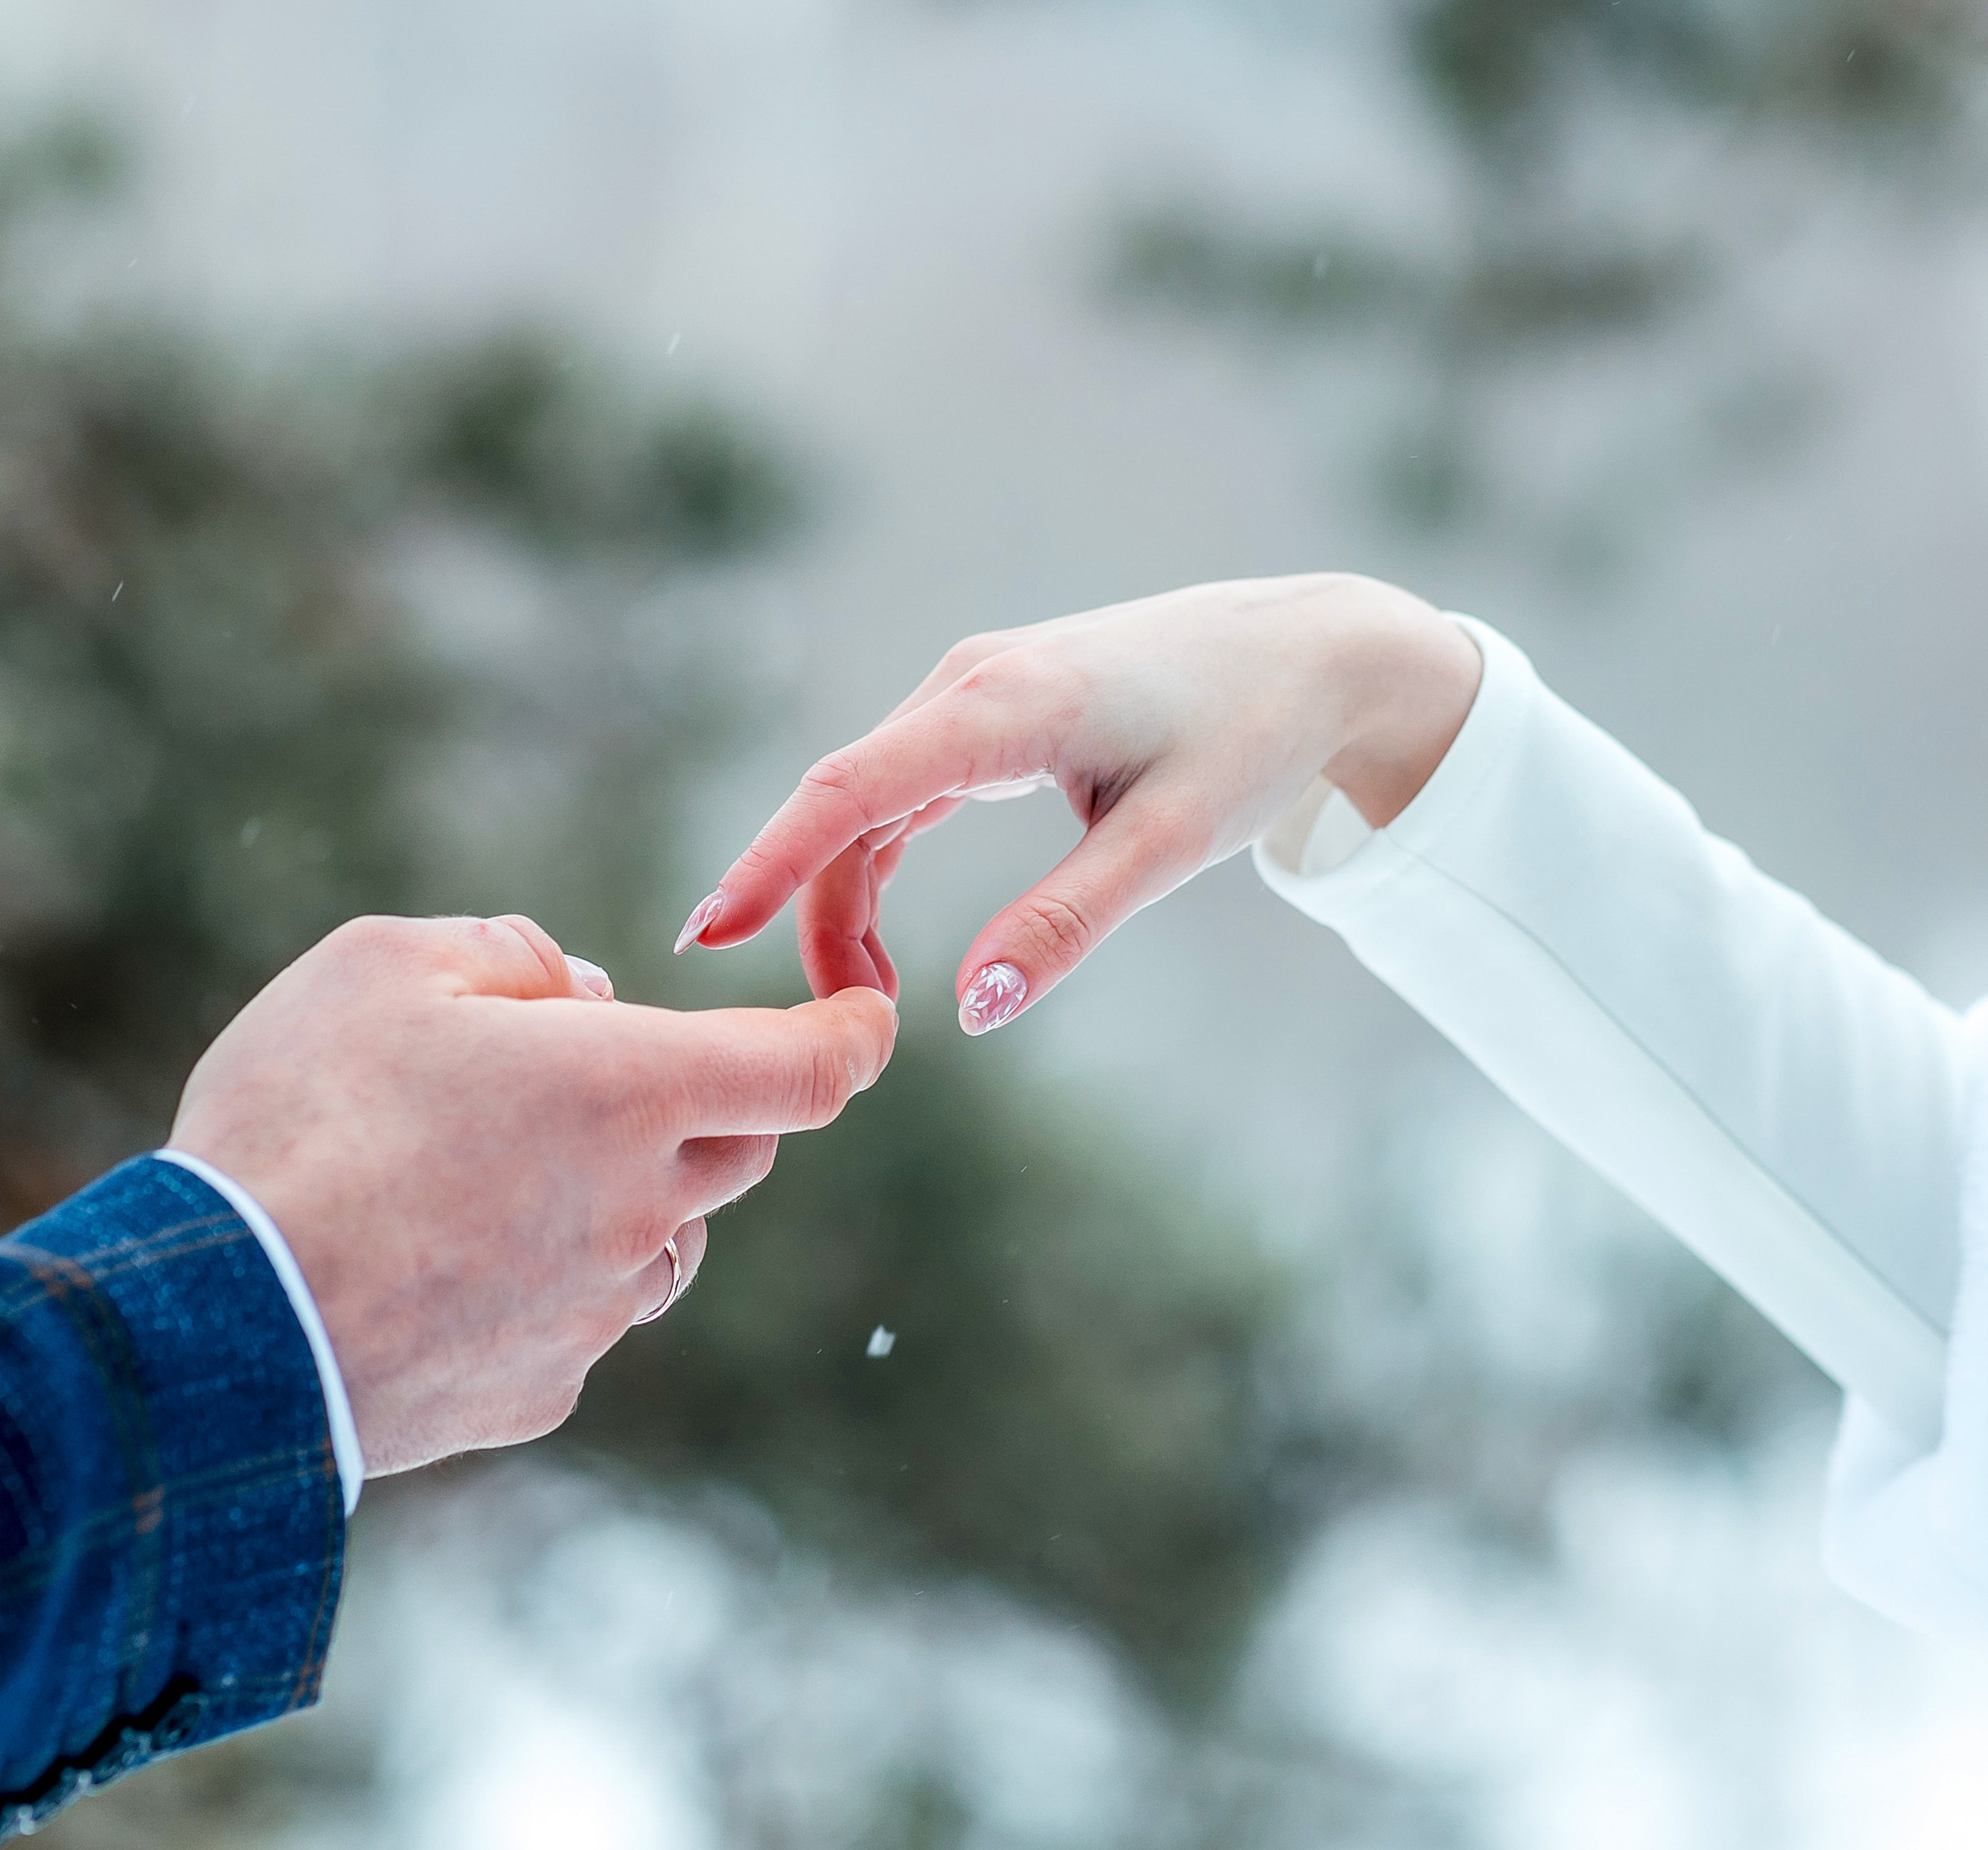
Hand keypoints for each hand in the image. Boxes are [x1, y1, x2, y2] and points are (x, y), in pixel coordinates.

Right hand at [169, 913, 896, 1473]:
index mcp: (627, 1089)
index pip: (808, 1065)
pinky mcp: (547, 1387)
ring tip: (506, 1176)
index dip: (854, 1034)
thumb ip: (508, 953)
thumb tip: (581, 988)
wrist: (214, 1326)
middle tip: (597, 1081)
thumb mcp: (384, 967)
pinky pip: (591, 1319)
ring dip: (636, 1198)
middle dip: (708, 1103)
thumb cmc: (298, 1120)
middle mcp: (641, 1206)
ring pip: (672, 1241)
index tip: (867, 1016)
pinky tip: (455, 1265)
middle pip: (745, 1149)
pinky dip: (558, 1281)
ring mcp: (601, 1309)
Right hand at [677, 573, 1480, 1030]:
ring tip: (869, 999)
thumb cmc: (1251, 735)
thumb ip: (1068, 923)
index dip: (769, 864)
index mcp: (1003, 705)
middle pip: (845, 806)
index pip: (849, 789)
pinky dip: (876, 861)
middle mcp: (970, 684)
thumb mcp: (1170, 841)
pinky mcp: (993, 712)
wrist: (1312, 653)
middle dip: (814, 914)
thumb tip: (970, 1010)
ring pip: (868, 803)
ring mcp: (976, 692)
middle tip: (839, 1029)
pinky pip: (903, 791)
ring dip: (846, 897)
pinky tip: (874, 932)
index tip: (704, 937)